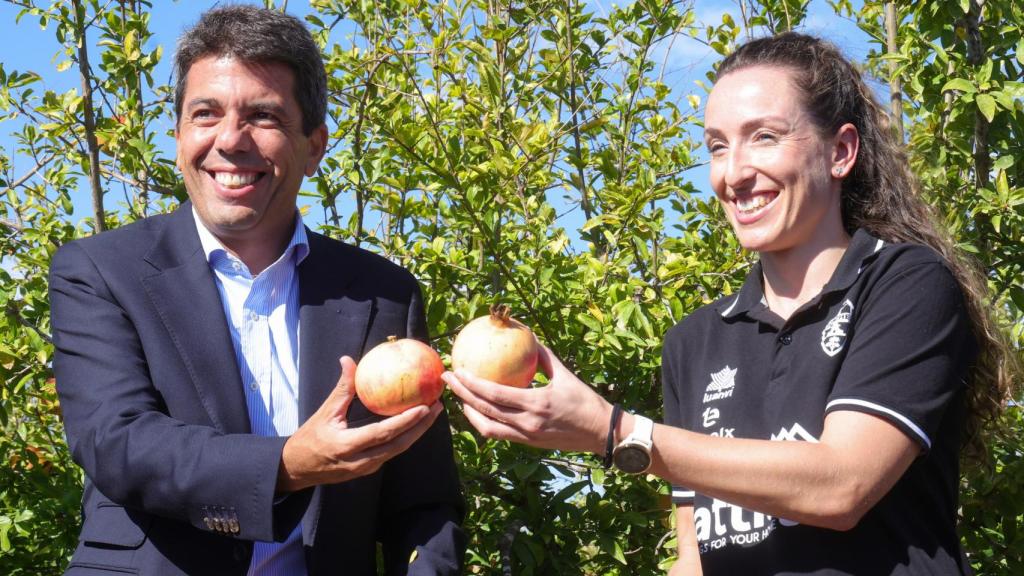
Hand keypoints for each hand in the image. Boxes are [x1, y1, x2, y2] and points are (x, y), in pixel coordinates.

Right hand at [277, 356, 440, 492]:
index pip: (383, 433)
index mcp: (348, 446)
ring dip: (417, 432)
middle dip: (421, 427)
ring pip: (398, 451)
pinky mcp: (369, 470)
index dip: (406, 421)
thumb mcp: (324, 413)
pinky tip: (416, 423)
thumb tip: (348, 360)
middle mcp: (361, 461)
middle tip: (437, 406)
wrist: (297, 469)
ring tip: (432, 412)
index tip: (424, 406)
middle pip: (399, 445)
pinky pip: (391, 452)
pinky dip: (405, 438)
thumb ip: (342, 389)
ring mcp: (366, 468)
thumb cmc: (309, 438)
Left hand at [443, 345, 611, 453]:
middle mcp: (527, 423)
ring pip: (487, 427)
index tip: (457, 371)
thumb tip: (527, 335)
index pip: (494, 394)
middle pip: (484, 410)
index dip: (471, 384)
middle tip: (449, 379)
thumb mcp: (564, 374)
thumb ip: (543, 356)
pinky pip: (498, 434)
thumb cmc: (584, 400)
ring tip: (459, 397)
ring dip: (469, 412)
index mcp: (536, 403)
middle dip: (461, 395)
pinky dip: (483, 422)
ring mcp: (526, 436)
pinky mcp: (527, 444)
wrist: (599, 432)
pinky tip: (478, 410)